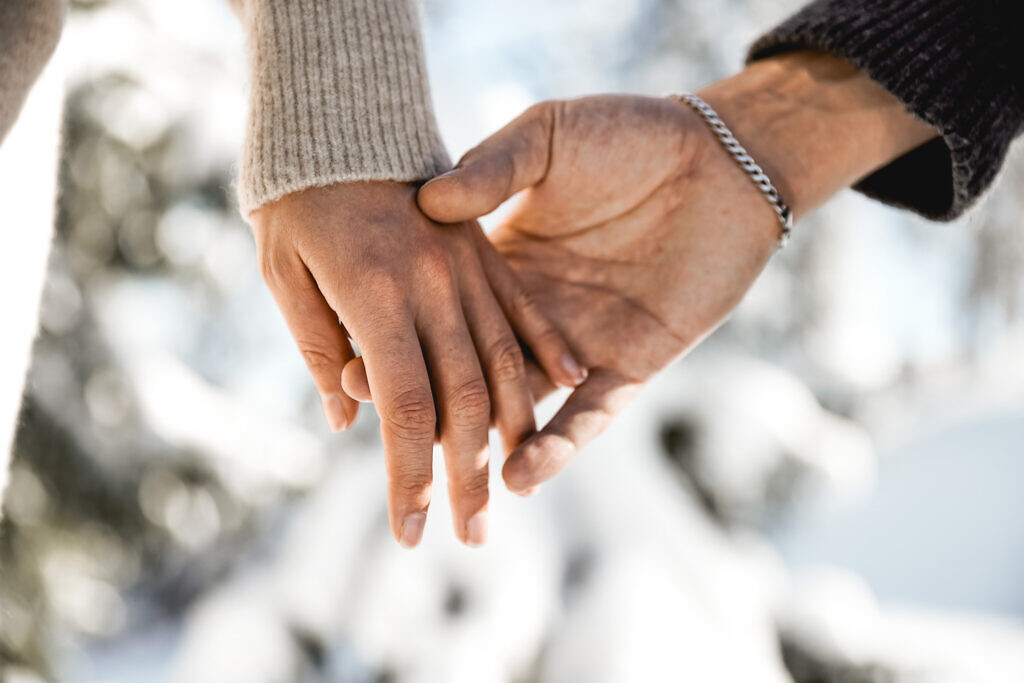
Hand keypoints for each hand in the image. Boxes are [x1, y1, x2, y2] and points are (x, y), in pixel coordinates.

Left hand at [250, 181, 584, 546]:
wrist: (339, 115)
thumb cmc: (297, 195)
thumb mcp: (283, 269)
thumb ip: (317, 345)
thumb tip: (345, 421)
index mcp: (377, 295)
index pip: (406, 408)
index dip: (409, 476)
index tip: (410, 532)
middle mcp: (433, 288)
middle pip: (462, 400)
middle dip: (466, 477)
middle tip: (473, 537)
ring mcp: (468, 268)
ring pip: (504, 363)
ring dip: (514, 434)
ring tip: (519, 490)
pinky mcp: (487, 252)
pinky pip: (525, 308)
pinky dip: (548, 351)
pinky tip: (570, 387)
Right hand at [412, 53, 935, 493]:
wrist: (717, 157)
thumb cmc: (629, 135)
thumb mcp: (546, 140)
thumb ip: (492, 169)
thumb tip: (428, 202)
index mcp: (502, 264)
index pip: (439, 316)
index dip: (398, 342)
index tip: (351, 367)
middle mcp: (533, 315)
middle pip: (470, 374)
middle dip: (429, 408)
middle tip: (382, 437)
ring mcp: (580, 346)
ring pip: (524, 409)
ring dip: (488, 447)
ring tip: (448, 478)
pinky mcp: (630, 366)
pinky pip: (590, 416)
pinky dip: (560, 446)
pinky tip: (524, 474)